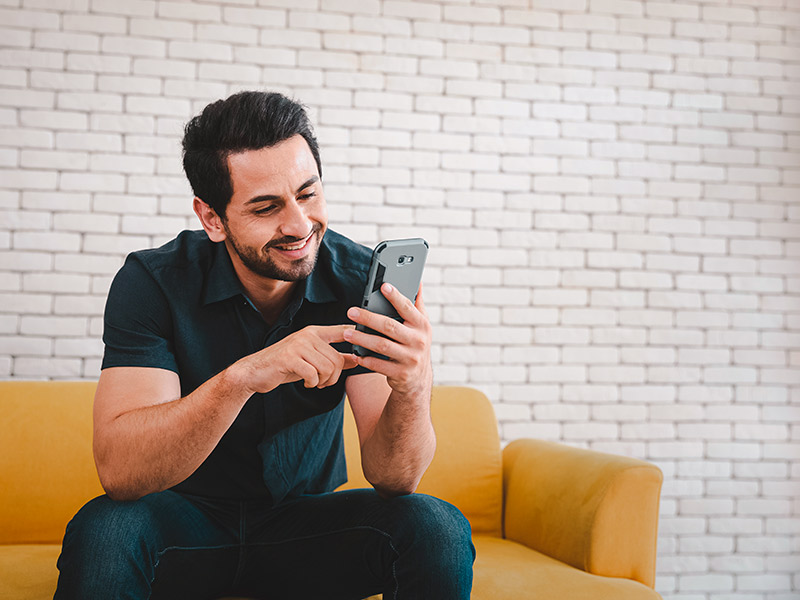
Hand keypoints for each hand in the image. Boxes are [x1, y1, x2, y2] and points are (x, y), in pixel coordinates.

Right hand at [238, 325, 358, 393]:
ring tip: (315, 382)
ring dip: (324, 381)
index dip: (358, 336)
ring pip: (328, 367)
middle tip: (324, 382)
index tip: (365, 347)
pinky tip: (306, 382)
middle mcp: (307, 335)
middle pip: (337, 358)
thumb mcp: (312, 360)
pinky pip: (314, 374)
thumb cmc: (285, 366)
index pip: (343, 330)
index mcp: (314, 332)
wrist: (254, 372)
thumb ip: (333, 358)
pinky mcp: (290, 358)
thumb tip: (356, 359)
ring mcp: (298, 345)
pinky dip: (312, 383)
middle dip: (334, 376)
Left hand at [344, 283, 432, 396]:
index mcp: (422, 326)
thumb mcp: (421, 326)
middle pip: (390, 326)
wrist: (419, 378)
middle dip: (369, 318)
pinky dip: (365, 359)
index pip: (408, 308)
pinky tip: (355, 354)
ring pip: (382, 345)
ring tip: (347, 333)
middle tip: (352, 311)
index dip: (395, 296)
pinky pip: (379, 365)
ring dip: (362, 339)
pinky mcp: (401, 373)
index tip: (383, 286)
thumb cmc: (415, 345)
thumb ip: (417, 305)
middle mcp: (418, 341)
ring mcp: (410, 358)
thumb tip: (419, 282)